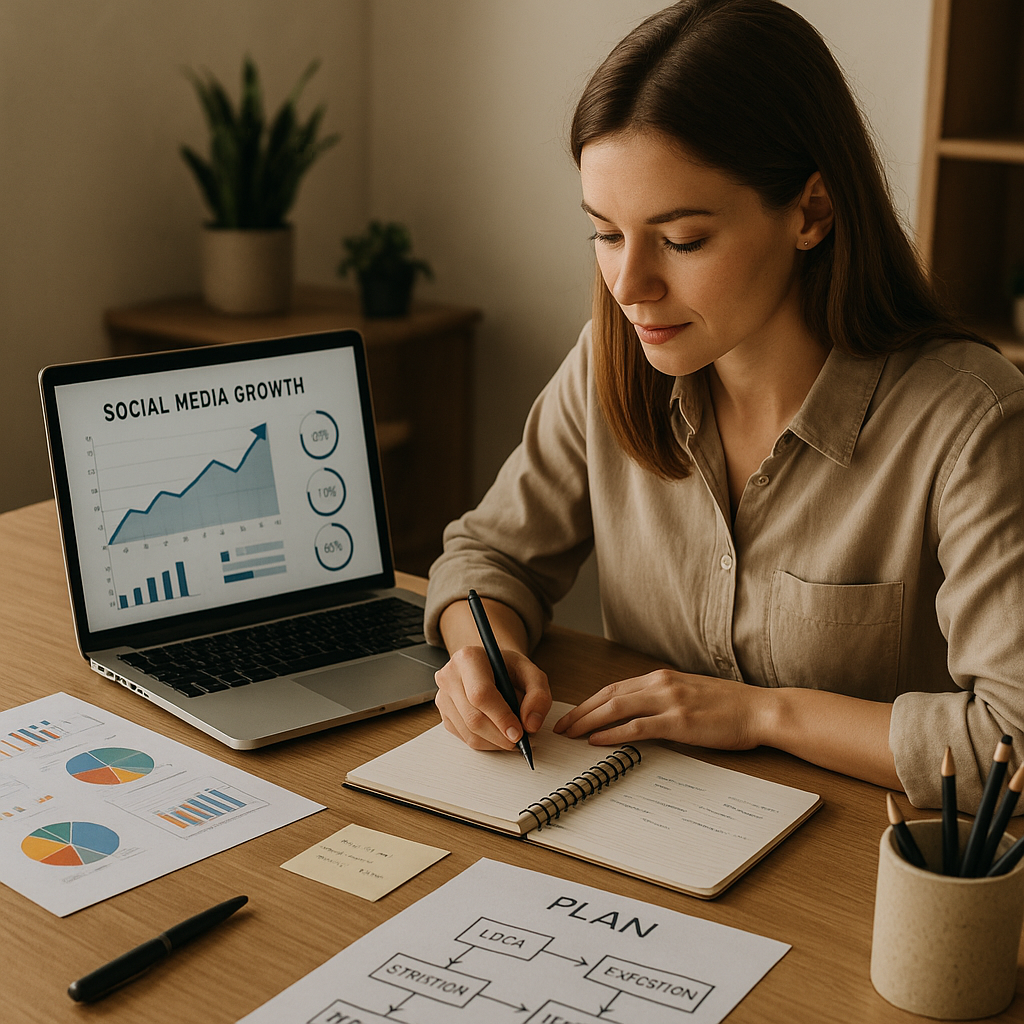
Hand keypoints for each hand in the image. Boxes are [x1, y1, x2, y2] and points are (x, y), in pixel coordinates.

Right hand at [434, 645, 551, 750]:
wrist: (491, 667)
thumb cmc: (508, 669)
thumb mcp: (531, 673)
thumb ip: (538, 695)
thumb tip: (531, 724)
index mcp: (469, 658)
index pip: (481, 694)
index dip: (501, 717)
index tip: (518, 733)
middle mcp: (450, 676)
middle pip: (473, 717)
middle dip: (500, 735)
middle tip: (520, 740)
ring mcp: (443, 697)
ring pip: (469, 732)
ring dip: (495, 742)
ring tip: (512, 735)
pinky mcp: (444, 715)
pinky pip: (465, 738)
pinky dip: (486, 742)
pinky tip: (498, 733)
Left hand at [553, 669, 764, 749]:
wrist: (760, 710)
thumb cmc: (730, 707)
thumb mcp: (690, 695)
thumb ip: (664, 700)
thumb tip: (639, 716)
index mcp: (662, 678)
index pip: (614, 687)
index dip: (589, 701)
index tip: (572, 714)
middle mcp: (661, 684)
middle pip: (608, 695)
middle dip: (580, 711)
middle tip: (560, 726)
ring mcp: (670, 701)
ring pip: (617, 708)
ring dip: (588, 721)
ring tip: (570, 734)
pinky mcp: (679, 722)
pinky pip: (638, 727)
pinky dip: (613, 733)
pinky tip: (597, 741)